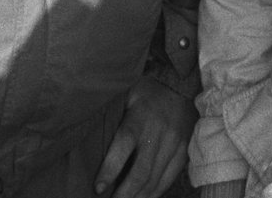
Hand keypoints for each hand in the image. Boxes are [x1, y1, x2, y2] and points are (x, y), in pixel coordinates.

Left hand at [94, 76, 195, 197]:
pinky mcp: (183, 151)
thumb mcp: (127, 96)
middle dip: (125, 194)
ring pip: (155, 180)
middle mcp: (158, 131)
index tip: (99, 188)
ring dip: (138, 197)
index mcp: (140, 116)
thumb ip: (114, 118)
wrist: (180, 85)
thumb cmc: (145, 93)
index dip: (110, 168)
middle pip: (141, 171)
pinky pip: (168, 179)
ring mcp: (173, 143)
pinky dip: (155, 193)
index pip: (123, 145)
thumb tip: (88, 139)